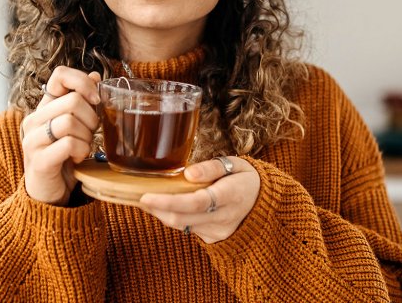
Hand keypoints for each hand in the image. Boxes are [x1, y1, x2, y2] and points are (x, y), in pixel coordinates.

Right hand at [21, 66, 101, 205]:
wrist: (49, 193)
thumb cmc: (65, 157)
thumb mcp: (77, 126)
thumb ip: (83, 102)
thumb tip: (95, 76)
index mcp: (45, 107)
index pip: (60, 75)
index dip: (83, 82)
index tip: (96, 100)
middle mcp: (34, 120)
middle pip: (73, 100)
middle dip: (92, 118)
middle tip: (90, 134)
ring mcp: (33, 140)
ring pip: (70, 121)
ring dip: (86, 137)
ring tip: (82, 147)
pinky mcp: (39, 160)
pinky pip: (69, 144)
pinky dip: (81, 151)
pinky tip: (77, 158)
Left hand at [140, 156, 259, 243]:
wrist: (263, 203)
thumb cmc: (245, 178)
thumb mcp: (235, 163)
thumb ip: (212, 167)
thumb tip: (188, 174)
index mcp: (231, 195)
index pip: (196, 202)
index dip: (169, 201)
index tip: (147, 196)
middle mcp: (225, 217)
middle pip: (183, 217)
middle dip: (157, 209)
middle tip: (139, 197)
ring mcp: (219, 231)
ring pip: (181, 225)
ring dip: (162, 213)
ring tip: (148, 199)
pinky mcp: (213, 238)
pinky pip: (187, 228)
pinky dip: (174, 217)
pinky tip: (167, 206)